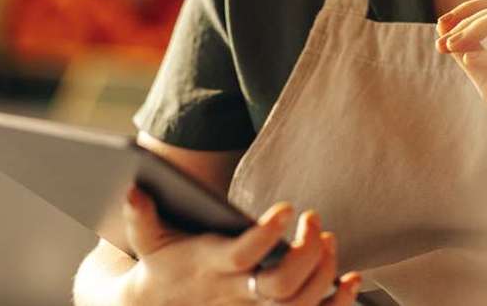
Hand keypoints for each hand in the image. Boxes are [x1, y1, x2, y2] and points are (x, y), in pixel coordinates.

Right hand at [120, 186, 360, 304]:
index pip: (242, 254)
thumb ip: (140, 217)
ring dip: (325, 271)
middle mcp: (236, 291)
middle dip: (307, 253)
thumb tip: (134, 190)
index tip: (287, 208)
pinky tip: (352, 280)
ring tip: (328, 237)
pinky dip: (339, 302)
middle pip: (280, 285)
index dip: (266, 234)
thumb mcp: (147, 241)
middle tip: (314, 221)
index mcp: (210, 266)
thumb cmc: (161, 265)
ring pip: (300, 302)